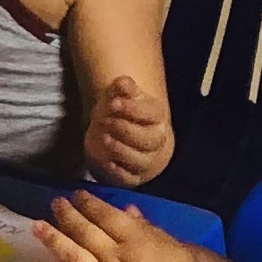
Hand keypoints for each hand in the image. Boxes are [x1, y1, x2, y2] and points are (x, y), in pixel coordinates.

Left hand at [32, 192, 221, 261]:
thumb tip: (127, 211)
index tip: (77, 196)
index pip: (106, 217)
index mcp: (136, 242)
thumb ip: (148, 230)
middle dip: (67, 216)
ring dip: (54, 243)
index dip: (90, 204)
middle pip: (86, 234)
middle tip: (54, 204)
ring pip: (73, 260)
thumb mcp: (174, 248)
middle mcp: (115, 260)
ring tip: (37, 229)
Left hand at [84, 69, 173, 187]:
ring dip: (121, 150)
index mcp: (157, 117)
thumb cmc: (122, 114)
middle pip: (149, 139)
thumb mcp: (120, 96)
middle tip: (106, 121)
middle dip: (126, 130)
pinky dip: (119, 172)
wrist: (120, 137)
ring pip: (140, 160)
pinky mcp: (133, 177)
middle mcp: (157, 140)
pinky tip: (108, 162)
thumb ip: (122, 88)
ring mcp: (146, 160)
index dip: (133, 109)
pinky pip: (129, 178)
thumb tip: (123, 83)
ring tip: (105, 138)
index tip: (113, 102)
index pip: (152, 114)